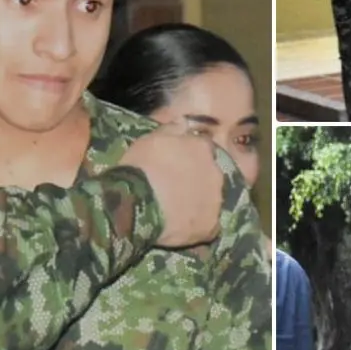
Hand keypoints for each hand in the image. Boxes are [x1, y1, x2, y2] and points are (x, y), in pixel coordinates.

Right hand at [119, 126, 221, 248]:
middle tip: (178, 188)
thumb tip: (185, 122)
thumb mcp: (150, 139)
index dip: (192, 157)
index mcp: (202, 149)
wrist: (134, 204)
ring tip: (179, 210)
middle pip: (212, 174)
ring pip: (212, 200)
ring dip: (200, 202)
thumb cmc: (140, 167)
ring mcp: (215, 201)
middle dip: (199, 179)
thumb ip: (172, 129)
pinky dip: (198, 225)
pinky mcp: (211, 226)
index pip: (204, 149)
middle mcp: (215, 172)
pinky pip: (209, 225)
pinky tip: (183, 227)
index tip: (180, 164)